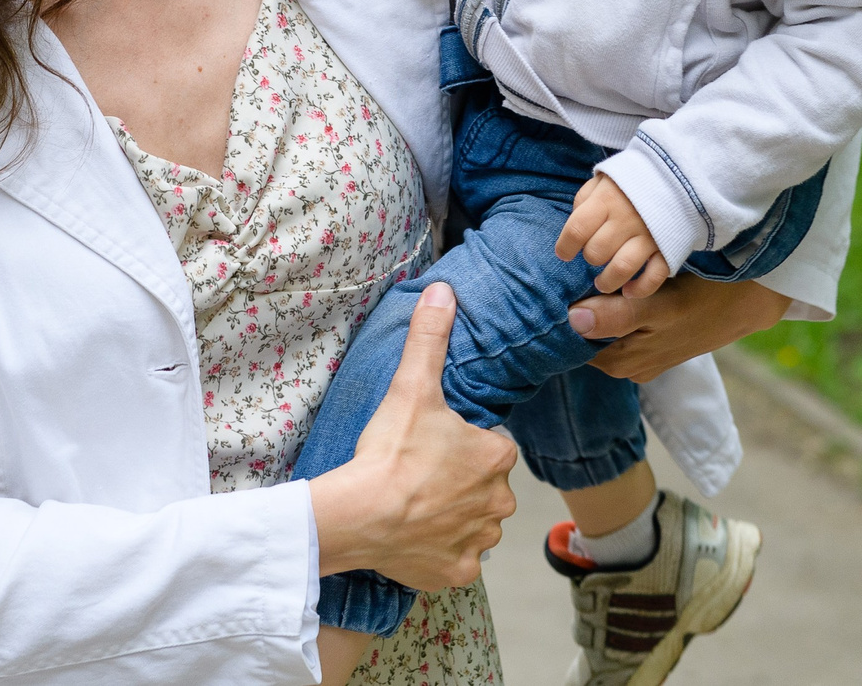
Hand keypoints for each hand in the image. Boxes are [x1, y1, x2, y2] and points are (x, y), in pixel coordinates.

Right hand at [308, 282, 517, 590]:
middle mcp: (500, 502)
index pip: (491, 444)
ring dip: (453, 516)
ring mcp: (480, 540)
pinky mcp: (458, 570)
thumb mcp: (412, 386)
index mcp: (496, 456)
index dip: (462, 442)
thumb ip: (430, 338)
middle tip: (420, 472)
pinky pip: (456, 558)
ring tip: (415, 503)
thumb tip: (443, 291)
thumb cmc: (392, 452)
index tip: (433, 443)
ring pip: (474, 523)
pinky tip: (414, 536)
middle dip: (460, 481)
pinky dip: (439, 550)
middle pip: (485, 486)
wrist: (362, 514)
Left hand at [555, 173, 668, 297]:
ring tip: (602, 283)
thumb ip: (585, 200)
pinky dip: (640, 289)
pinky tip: (629, 291)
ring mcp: (649, 234)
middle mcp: (626, 218)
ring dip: (608, 282)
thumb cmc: (632, 179)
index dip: (565, 247)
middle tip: (592, 257)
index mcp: (607, 199)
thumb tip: (574, 229)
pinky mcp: (668, 247)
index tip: (563, 254)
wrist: (678, 175)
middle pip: (596, 252)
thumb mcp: (604, 179)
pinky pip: (654, 276)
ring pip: (622, 268)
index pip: (576, 229)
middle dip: (589, 259)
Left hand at [566, 273, 790, 383]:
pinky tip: (620, 286)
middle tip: (580, 271)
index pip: (572, 340)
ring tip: (598, 275)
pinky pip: (621, 329)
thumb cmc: (702, 301)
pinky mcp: (651, 347)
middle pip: (585, 335)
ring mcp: (639, 358)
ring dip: (598, 306)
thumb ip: (616, 316)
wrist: (745, 305)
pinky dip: (617, 308)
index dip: (564, 310)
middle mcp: (626, 367)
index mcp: (620, 362)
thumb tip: (572, 320)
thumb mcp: (660, 306)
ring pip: (603, 330)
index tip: (561, 282)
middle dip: (580, 306)